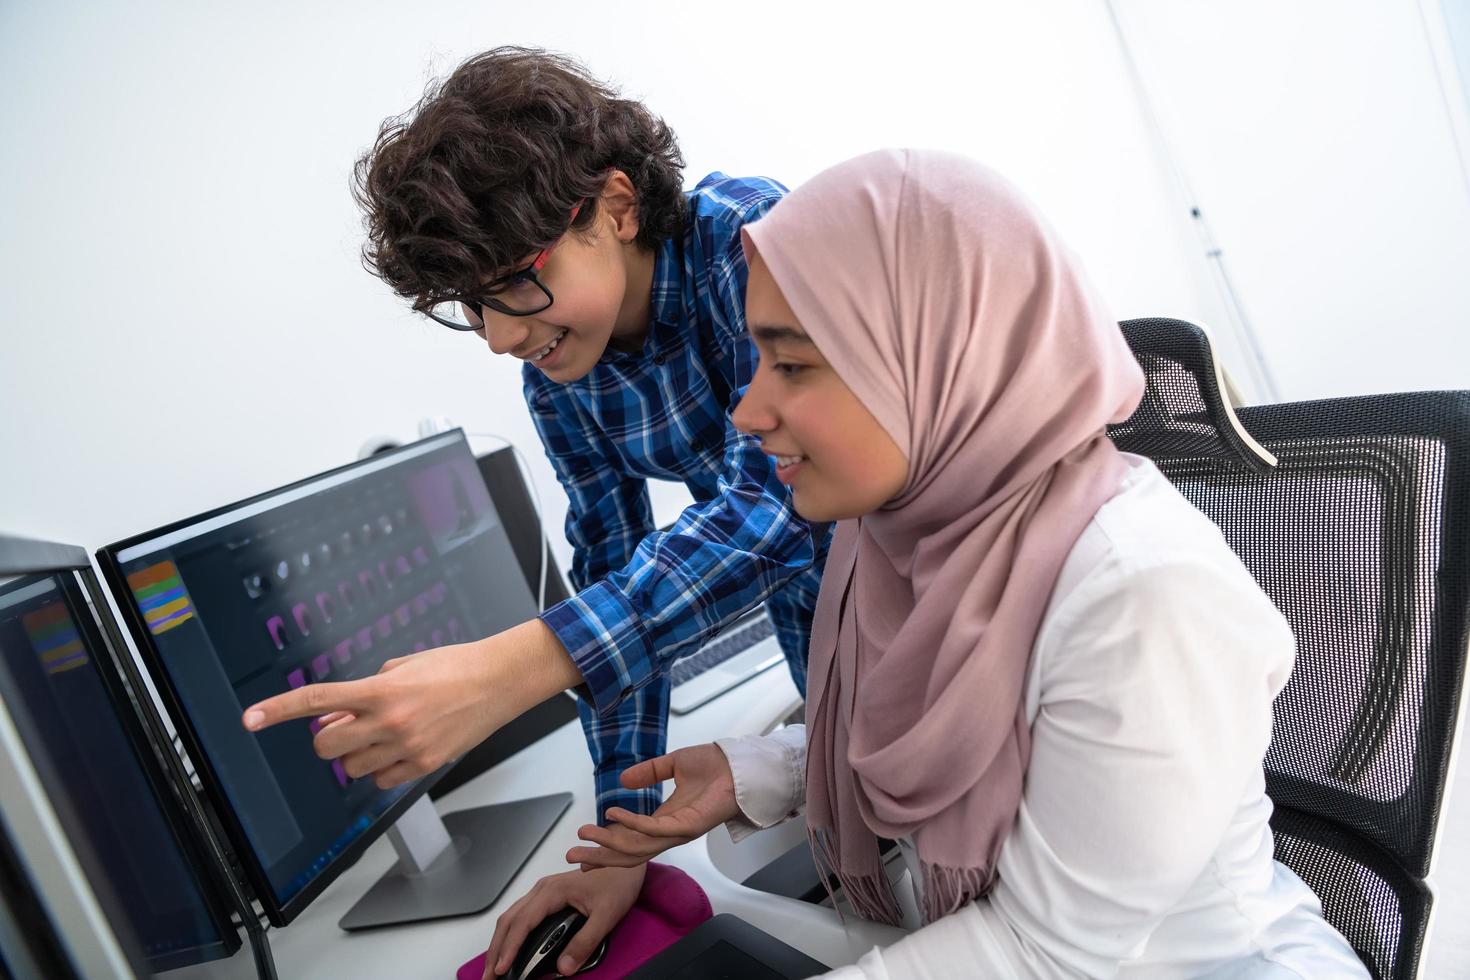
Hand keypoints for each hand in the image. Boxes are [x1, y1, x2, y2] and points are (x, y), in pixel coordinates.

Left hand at [240, 620, 581, 787]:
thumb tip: (335, 716)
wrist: (499, 680)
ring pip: (352, 767)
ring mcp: (407, 746)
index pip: (317, 700)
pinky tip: (401, 748)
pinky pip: (381, 780)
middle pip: (326, 745)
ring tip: (383, 734)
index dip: (278, 710)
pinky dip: (382, 768)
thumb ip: (364, 691)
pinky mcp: (425, 765)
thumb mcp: (403, 666)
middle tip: (347, 724)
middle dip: (329, 737)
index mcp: (380, 689)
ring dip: (357, 753)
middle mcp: (389, 720)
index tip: (250, 719)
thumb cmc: (454, 666)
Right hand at [484, 865, 644, 977]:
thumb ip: (585, 941)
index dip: (510, 947)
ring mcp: (543, 891)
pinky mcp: (547, 896)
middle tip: (490, 976)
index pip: (523, 922)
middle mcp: (542, 889)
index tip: (502, 969)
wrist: (625, 860)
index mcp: (553, 891)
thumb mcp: (607, 915)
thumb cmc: (618, 881)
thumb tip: (564, 967)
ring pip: (512, 917)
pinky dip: (510, 934)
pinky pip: (521, 915)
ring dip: (500, 942)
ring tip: (496, 968)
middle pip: (509, 920)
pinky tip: (510, 949)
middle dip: (497, 950)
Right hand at [567, 743, 738, 868]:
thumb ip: (648, 772)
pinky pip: (654, 829)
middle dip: (600, 856)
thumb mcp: (673, 764)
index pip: (630, 841)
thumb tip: (623, 781)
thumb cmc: (715, 766)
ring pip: (637, 847)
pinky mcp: (689, 826)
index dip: (606, 846)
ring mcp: (679, 831)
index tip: (583, 848)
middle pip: (628, 853)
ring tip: (585, 834)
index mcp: (665, 820)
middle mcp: (669, 831)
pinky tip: (613, 816)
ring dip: (609, 842)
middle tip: (572, 856)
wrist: (739, 764)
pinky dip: (632, 824)